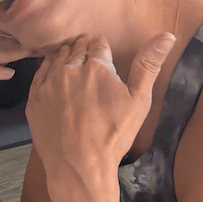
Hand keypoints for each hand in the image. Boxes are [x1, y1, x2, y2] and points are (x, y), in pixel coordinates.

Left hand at [26, 33, 173, 201]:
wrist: (79, 166)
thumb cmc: (113, 135)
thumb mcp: (138, 100)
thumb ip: (149, 64)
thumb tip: (168, 34)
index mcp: (96, 67)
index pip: (99, 45)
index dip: (102, 47)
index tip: (102, 49)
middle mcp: (69, 70)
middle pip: (76, 50)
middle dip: (83, 49)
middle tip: (86, 50)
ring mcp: (48, 85)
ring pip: (57, 60)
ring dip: (65, 56)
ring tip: (71, 57)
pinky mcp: (34, 100)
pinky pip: (39, 75)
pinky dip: (47, 69)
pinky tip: (52, 71)